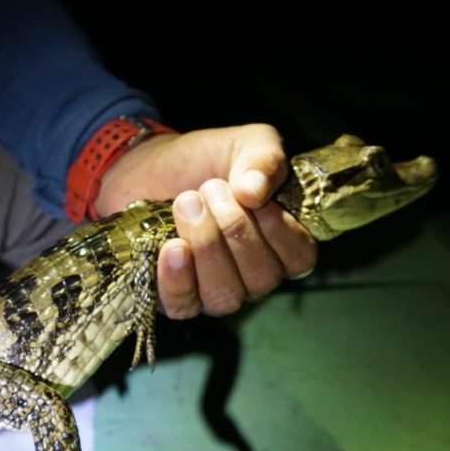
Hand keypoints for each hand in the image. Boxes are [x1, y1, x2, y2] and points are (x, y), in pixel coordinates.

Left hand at [95, 123, 317, 317]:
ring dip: (207, 247)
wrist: (149, 165)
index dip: (280, 231)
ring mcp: (214, 290)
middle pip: (260, 278)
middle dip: (235, 229)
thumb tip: (254, 191)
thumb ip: (264, 159)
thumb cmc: (205, 160)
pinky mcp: (174, 296)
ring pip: (225, 296)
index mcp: (280, 243)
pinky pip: (184, 306)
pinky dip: (178, 279)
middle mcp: (251, 275)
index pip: (299, 259)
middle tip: (209, 187)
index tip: (253, 196)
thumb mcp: (246, 144)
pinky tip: (173, 247)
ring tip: (186, 203)